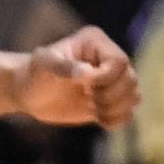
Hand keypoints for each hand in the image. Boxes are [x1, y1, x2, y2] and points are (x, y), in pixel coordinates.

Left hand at [14, 26, 137, 127]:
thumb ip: (64, 67)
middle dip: (110, 95)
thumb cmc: (34, 73)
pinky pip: (129, 112)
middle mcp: (108, 59)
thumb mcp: (43, 65)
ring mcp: (111, 80)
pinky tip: (99, 120)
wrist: (29, 92)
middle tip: (88, 98)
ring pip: (134, 95)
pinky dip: (118, 119)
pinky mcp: (109, 100)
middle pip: (131, 79)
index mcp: (96, 43)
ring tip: (93, 109)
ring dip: (115, 108)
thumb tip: (87, 73)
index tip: (85, 86)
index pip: (119, 61)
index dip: (107, 78)